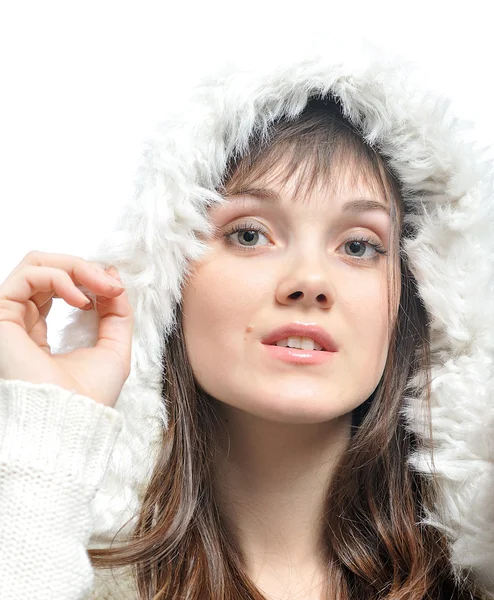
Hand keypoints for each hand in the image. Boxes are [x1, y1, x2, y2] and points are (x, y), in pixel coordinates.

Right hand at [0, 251, 133, 407]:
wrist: (71, 421)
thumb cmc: (89, 396)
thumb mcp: (114, 346)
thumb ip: (115, 312)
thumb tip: (111, 275)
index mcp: (40, 332)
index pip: (59, 286)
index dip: (89, 279)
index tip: (116, 288)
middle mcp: (22, 322)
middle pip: (47, 270)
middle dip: (85, 270)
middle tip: (111, 284)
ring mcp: (10, 317)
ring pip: (37, 265)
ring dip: (77, 269)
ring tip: (102, 287)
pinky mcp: (1, 315)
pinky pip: (28, 275)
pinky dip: (61, 278)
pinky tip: (81, 300)